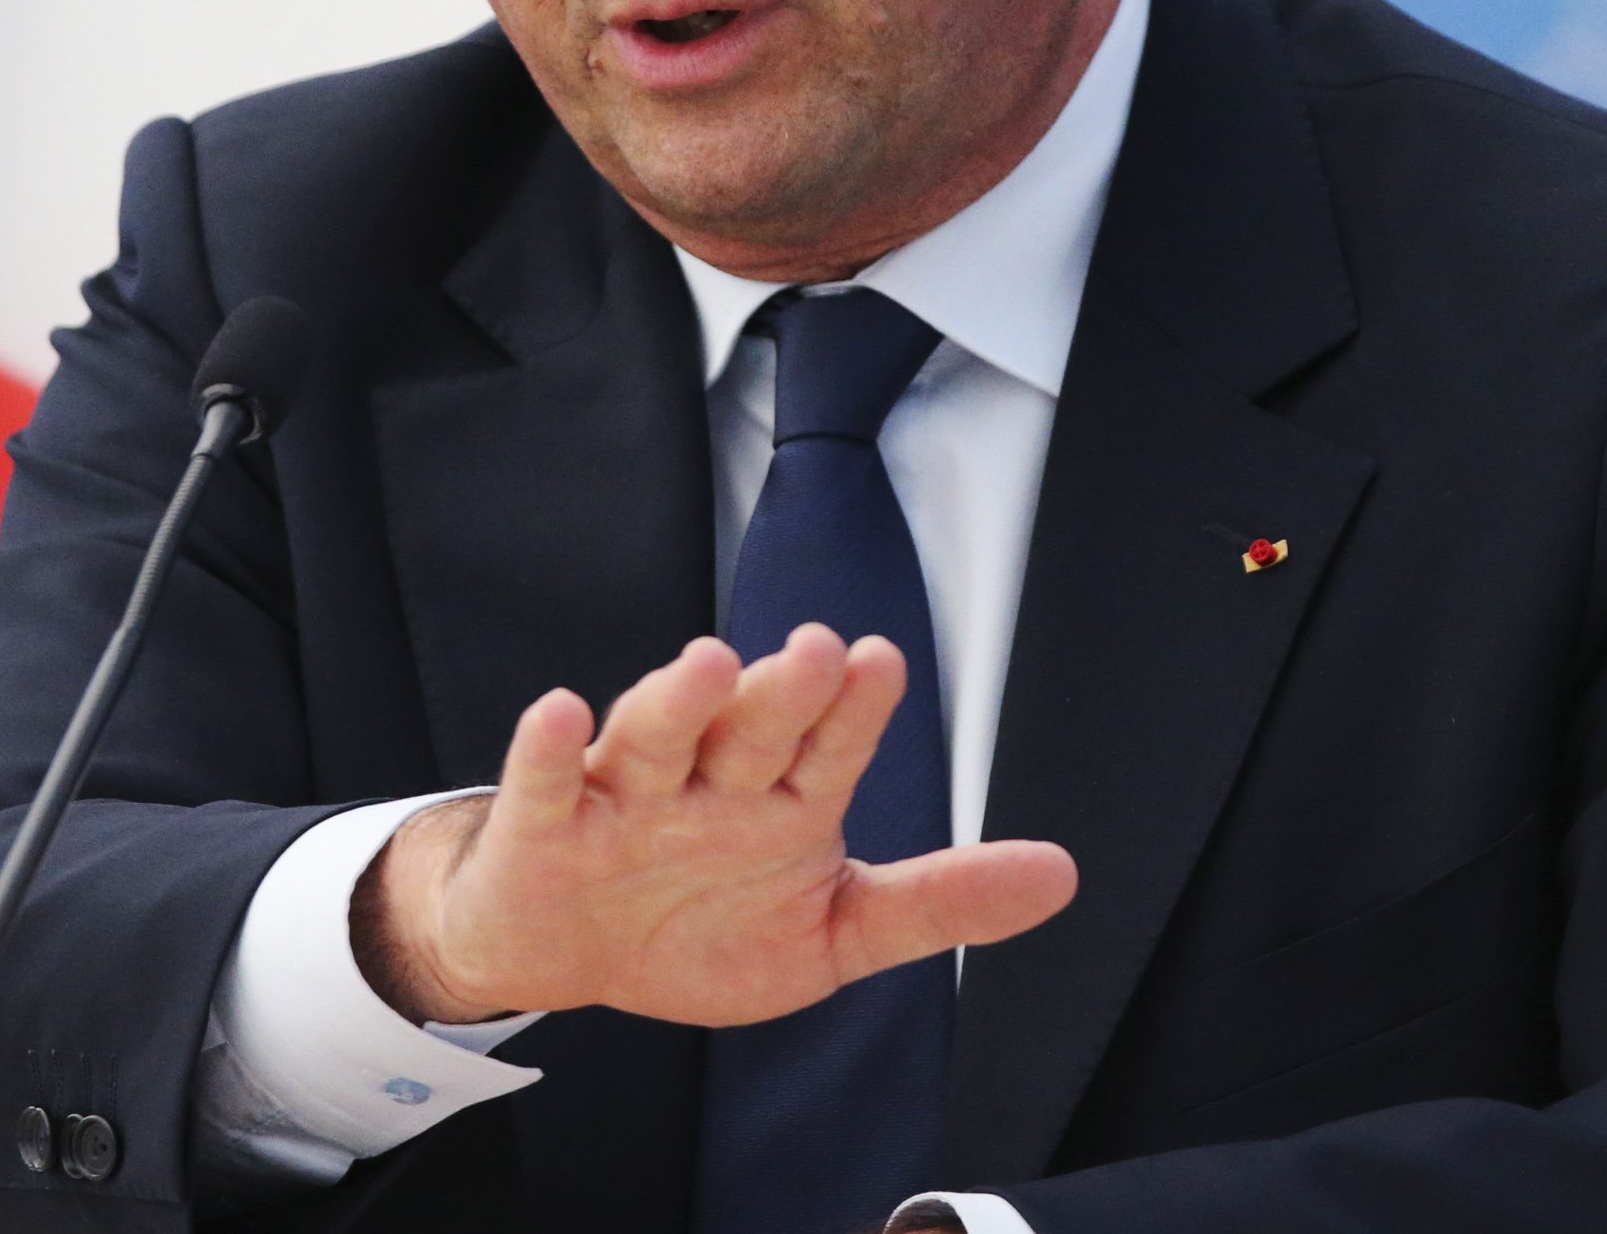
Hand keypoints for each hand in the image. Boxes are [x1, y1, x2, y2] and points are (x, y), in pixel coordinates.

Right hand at [351, 624, 1076, 1027]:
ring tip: (714, 663)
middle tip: (820, 652)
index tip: (884, 663)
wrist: (571, 955)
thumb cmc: (700, 924)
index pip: (829, 745)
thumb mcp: (833, 930)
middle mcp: (708, 781)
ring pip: (655, 738)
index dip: (855, 710)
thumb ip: (936, 902)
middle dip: (784, 693)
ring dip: (680, 699)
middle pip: (750, 729)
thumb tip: (1061, 875)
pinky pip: (545, 783)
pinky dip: (549, 749)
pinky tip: (561, 712)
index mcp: (781, 799)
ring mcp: (624, 798)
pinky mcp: (545, 828)